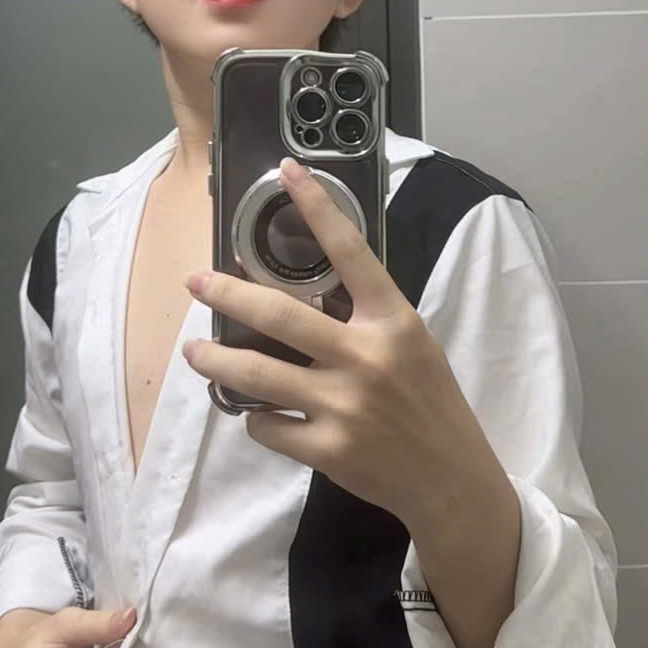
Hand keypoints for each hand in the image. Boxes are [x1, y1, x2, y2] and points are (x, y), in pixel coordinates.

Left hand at [183, 156, 504, 533]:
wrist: (451, 477)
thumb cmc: (428, 400)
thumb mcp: (410, 343)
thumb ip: (364, 316)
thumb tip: (300, 289)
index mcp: (392, 320)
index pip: (350, 251)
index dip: (318, 207)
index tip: (288, 171)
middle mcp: (366, 356)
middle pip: (278, 313)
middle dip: (226, 294)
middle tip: (195, 281)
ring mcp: (344, 404)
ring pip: (257, 373)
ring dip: (216, 361)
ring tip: (196, 353)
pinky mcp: (327, 449)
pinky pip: (267, 426)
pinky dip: (256, 418)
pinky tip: (259, 414)